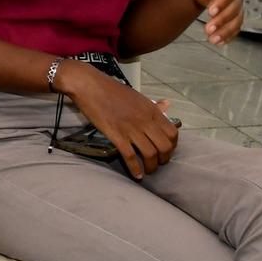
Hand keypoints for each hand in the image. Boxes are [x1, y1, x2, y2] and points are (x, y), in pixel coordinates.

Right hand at [60, 63, 178, 179]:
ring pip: (150, 153)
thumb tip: (168, 104)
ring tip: (148, 171)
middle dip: (164, 159)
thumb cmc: (111, 90)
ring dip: (151, 167)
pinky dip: (135, 168)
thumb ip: (153, 105)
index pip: (172, 133)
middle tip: (158, 163)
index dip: (172, 146)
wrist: (88, 85)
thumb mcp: (137, 96)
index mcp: (152, 110)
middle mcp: (145, 120)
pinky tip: (136, 175)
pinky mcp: (116, 134)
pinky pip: (130, 156)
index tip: (165, 151)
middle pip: (164, 146)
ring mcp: (131, 128)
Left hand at [182, 0, 243, 45]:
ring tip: (212, 40)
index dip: (222, 1)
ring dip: (226, 30)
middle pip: (235, 6)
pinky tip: (219, 42)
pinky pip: (237, 25)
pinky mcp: (236, 12)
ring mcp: (239, 1)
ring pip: (237, 18)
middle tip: (207, 30)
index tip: (210, 12)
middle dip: (222, 19)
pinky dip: (229, 35)